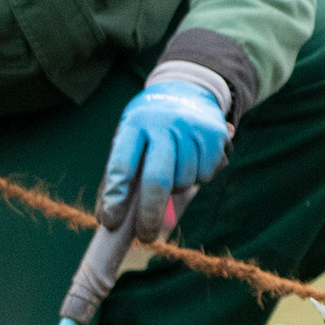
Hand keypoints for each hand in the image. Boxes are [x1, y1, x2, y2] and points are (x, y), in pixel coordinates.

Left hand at [100, 61, 232, 239]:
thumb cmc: (150, 125)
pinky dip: (196, 177)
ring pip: (184, 180)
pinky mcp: (216, 135)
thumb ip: (118, 175)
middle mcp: (164, 123)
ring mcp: (193, 128)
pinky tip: (191, 160)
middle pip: (157, 179)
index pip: (122, 163)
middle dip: (150, 214)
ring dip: (176, 188)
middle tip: (146, 236)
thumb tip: (108, 220)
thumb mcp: (130, 137)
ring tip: (173, 170)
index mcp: (135, 123)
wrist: (188, 88)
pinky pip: (204, 175)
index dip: (115, 195)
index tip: (112, 221)